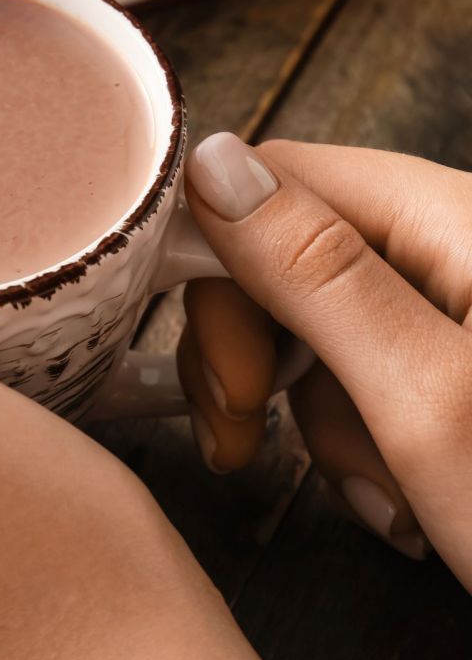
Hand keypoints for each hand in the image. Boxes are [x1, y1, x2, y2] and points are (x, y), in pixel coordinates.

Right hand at [179, 133, 471, 582]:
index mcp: (460, 219)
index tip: (226, 366)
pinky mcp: (460, 362)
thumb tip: (212, 163)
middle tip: (246, 435)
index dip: (221, 264)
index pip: (281, 181)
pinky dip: (358, 442)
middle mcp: (459, 246)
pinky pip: (363, 376)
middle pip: (288, 256)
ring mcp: (461, 308)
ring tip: (376, 492)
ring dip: (316, 418)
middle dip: (256, 354)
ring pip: (318, 328)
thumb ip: (317, 273)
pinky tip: (401, 497)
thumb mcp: (427, 402)